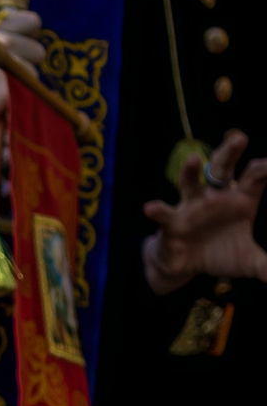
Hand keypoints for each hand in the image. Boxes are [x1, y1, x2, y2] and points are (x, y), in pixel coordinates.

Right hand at [0, 12, 44, 154]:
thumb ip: (0, 40)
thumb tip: (30, 39)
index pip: (32, 22)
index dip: (29, 38)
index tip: (15, 51)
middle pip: (37, 48)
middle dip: (26, 63)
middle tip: (2, 75)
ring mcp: (4, 58)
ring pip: (34, 68)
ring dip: (22, 79)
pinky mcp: (9, 80)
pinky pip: (30, 84)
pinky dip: (19, 93)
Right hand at [142, 130, 266, 295]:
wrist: (185, 267)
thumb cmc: (219, 254)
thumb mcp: (247, 261)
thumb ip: (266, 265)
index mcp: (241, 199)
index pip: (256, 177)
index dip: (265, 169)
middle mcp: (216, 196)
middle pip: (223, 168)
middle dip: (230, 152)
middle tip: (239, 138)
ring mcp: (192, 207)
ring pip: (191, 183)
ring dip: (191, 171)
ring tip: (194, 159)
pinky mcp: (172, 223)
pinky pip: (165, 214)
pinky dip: (157, 211)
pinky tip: (150, 208)